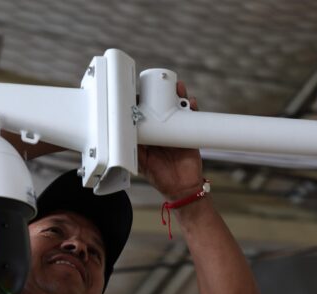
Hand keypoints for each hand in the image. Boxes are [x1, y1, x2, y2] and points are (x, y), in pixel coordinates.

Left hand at [137, 82, 202, 198]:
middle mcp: (164, 131)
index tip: (141, 93)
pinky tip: (191, 101)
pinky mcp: (190, 134)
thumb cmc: (160, 177)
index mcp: (151, 137)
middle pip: (164, 108)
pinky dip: (192, 108)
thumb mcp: (142, 163)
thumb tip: (124, 135)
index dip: (145, 104)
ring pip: (178, 110)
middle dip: (164, 95)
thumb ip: (134, 151)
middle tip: (163, 84)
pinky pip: (192, 118)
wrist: (182, 188)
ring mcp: (177, 131)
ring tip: (179, 87)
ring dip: (179, 97)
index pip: (147, 115)